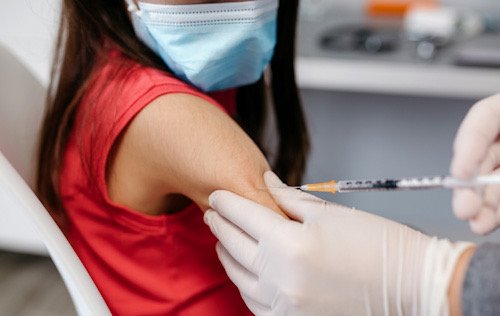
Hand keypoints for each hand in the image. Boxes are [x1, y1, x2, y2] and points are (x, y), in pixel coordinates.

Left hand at [204, 171, 471, 315]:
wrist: (412, 287)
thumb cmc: (379, 246)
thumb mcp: (331, 214)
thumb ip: (290, 200)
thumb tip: (265, 183)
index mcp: (290, 244)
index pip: (243, 216)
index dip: (226, 202)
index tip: (218, 196)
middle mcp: (280, 278)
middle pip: (234, 245)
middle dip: (220, 225)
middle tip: (214, 213)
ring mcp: (284, 305)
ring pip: (238, 276)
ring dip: (227, 254)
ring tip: (225, 240)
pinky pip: (253, 301)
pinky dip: (244, 282)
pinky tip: (244, 271)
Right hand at [451, 93, 499, 233]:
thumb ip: (487, 143)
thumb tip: (468, 174)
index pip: (484, 118)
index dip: (468, 146)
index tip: (460, 173)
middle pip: (485, 155)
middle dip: (473, 186)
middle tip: (465, 208)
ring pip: (495, 179)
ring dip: (486, 204)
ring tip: (479, 223)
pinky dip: (498, 207)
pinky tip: (491, 219)